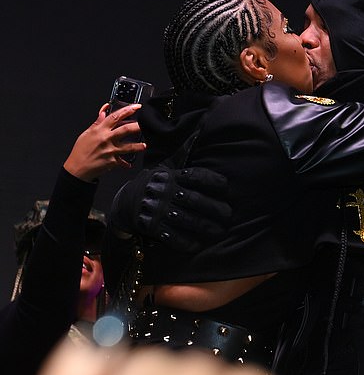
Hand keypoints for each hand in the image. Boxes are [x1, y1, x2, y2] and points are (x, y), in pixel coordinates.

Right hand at [63, 103, 145, 181]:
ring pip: (129, 147)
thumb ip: (98, 122)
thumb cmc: (80, 150)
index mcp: (100, 130)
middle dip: (138, 126)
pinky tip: (129, 164)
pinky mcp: (112, 161)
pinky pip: (122, 162)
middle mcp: (106, 139)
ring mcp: (110, 151)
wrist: (77, 168)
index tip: (136, 107)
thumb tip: (104, 110)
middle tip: (146, 124)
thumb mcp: (87, 133)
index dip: (127, 110)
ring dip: (138, 146)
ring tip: (144, 145)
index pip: (115, 116)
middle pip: (126, 130)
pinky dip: (126, 163)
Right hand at [110, 166, 230, 252]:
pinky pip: (171, 236)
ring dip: (206, 226)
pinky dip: (186, 242)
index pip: (194, 175)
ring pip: (186, 219)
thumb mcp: (165, 168)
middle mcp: (163, 191)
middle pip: (194, 199)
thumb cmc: (154, 185)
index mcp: (169, 176)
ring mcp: (156, 209)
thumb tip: (199, 130)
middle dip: (214, 208)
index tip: (226, 186)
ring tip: (220, 230)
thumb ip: (184, 154)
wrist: (123, 204)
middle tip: (228, 214)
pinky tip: (199, 244)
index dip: (212, 180)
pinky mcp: (151, 226)